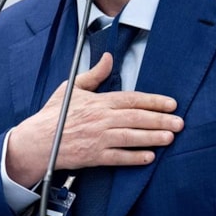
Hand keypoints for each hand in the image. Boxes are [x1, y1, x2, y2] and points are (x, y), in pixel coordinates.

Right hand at [6, 53, 183, 187]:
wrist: (36, 141)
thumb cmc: (54, 115)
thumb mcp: (72, 88)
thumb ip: (94, 74)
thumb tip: (108, 58)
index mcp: (98, 102)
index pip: (131, 99)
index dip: (153, 101)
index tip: (171, 103)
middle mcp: (101, 119)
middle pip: (136, 118)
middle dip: (160, 120)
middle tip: (179, 122)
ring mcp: (98, 139)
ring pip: (131, 137)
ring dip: (152, 137)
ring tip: (170, 137)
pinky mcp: (94, 156)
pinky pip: (118, 157)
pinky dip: (135, 157)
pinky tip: (149, 157)